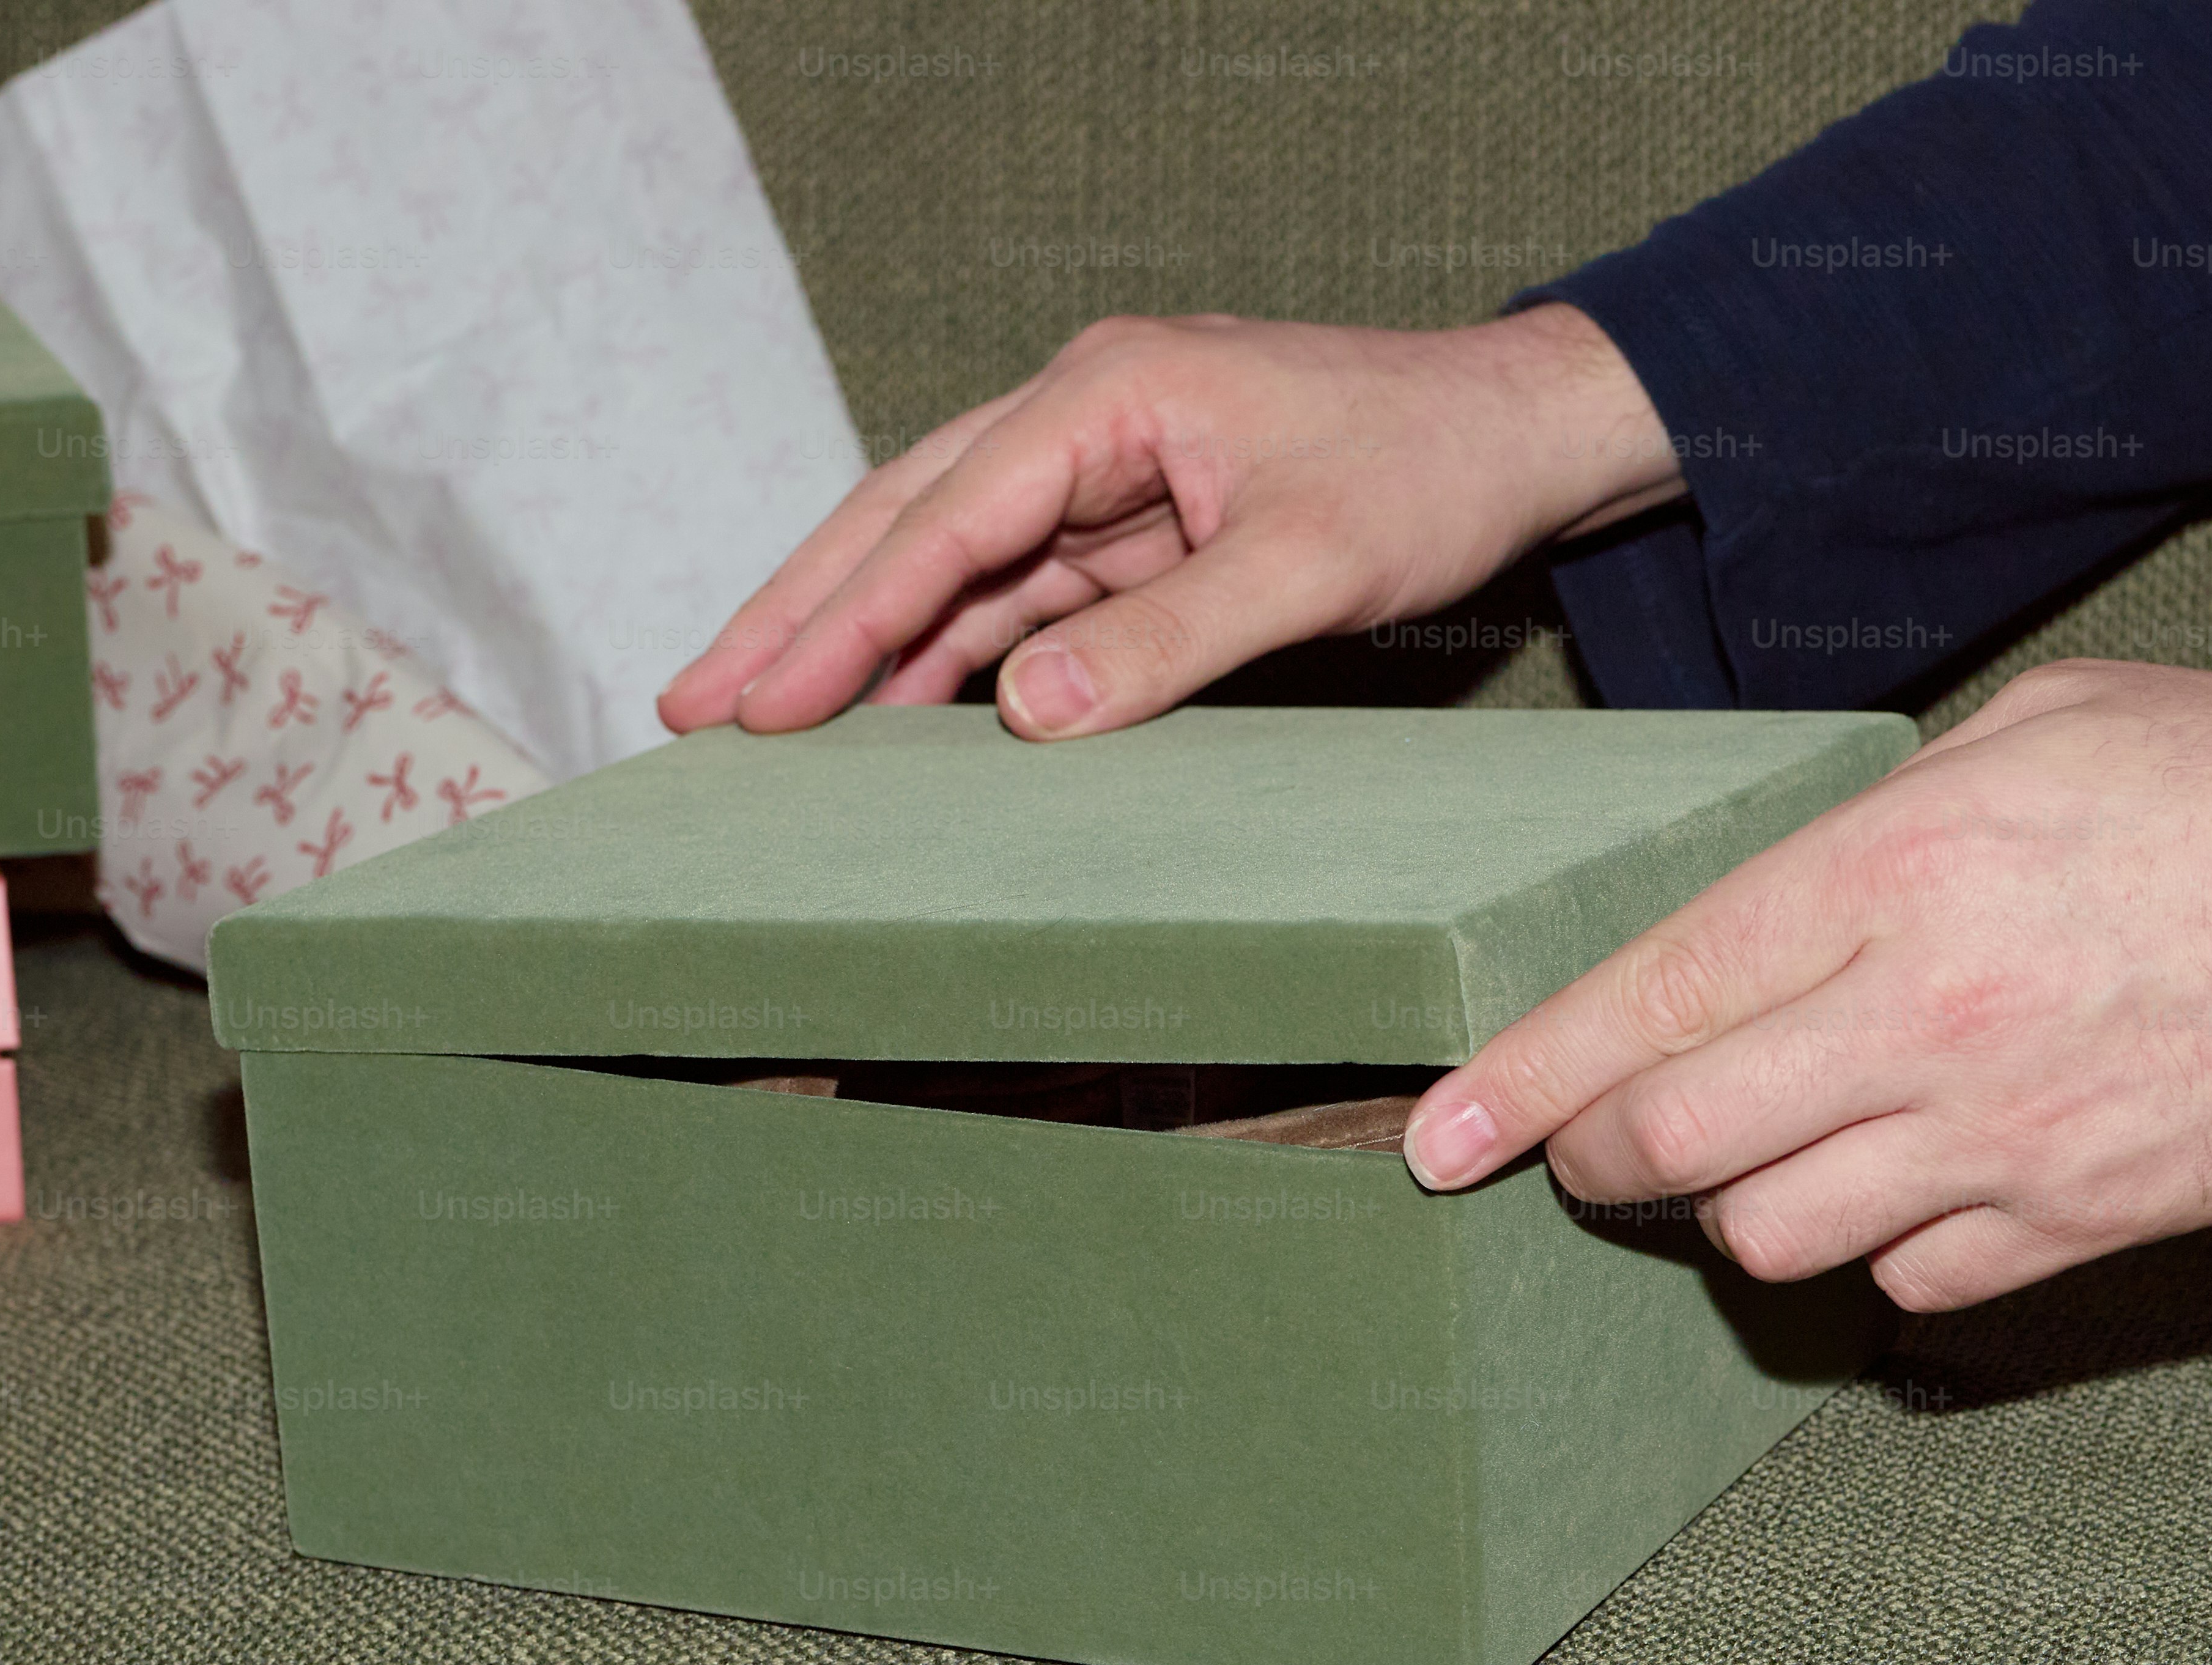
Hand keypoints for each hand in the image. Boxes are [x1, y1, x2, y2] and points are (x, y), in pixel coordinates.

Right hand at [658, 303, 1682, 740]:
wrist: (1515, 434)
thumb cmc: (1428, 474)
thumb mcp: (1308, 565)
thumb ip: (1170, 637)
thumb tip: (1027, 710)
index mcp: (1109, 393)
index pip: (944, 516)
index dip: (845, 616)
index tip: (764, 701)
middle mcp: (1083, 415)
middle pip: (903, 518)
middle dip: (799, 614)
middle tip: (696, 704)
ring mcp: (1100, 469)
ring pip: (943, 557)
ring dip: (855, 639)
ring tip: (760, 724)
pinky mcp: (1129, 521)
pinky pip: (1010, 591)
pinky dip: (944, 652)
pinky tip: (888, 719)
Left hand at [1402, 661, 2211, 1311]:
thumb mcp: (2024, 732)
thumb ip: (1868, 826)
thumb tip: (1770, 907)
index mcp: (1894, 873)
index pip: (1649, 1000)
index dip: (1522, 1082)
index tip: (1439, 1139)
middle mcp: (1927, 1020)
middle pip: (1677, 1144)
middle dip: (1597, 1158)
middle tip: (1587, 1147)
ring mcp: (2005, 1138)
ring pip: (1774, 1237)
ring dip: (1737, 1209)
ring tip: (1768, 1152)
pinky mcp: (2082, 1221)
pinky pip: (1912, 1282)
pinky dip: (1880, 1250)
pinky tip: (1908, 1183)